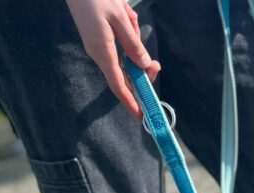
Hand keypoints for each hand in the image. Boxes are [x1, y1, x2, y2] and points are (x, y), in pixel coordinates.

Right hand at [66, 0, 160, 119]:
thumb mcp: (119, 17)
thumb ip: (132, 43)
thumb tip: (143, 65)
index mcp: (102, 51)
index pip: (118, 85)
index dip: (130, 102)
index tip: (141, 117)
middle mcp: (99, 53)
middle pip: (126, 73)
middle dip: (142, 71)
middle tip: (156, 65)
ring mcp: (97, 45)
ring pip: (124, 55)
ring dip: (132, 39)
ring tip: (127, 16)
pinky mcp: (98, 37)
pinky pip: (118, 43)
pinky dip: (126, 31)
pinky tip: (124, 14)